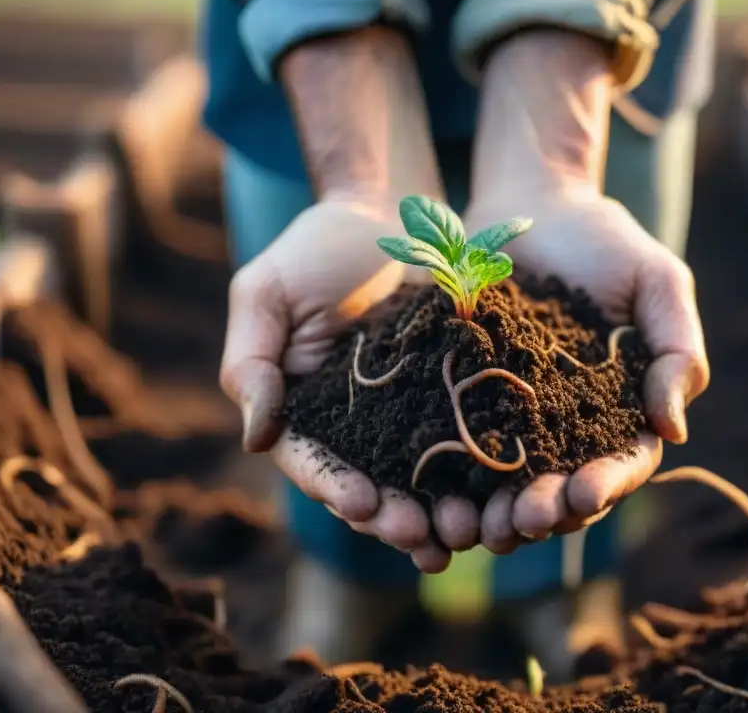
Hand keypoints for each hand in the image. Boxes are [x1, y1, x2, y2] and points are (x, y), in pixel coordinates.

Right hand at [222, 194, 456, 571]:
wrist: (391, 213)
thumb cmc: (315, 249)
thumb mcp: (265, 293)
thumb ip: (252, 360)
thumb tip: (254, 437)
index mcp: (301, 410)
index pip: (310, 461)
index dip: (332, 487)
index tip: (360, 503)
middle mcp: (353, 426)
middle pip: (366, 485)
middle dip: (389, 516)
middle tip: (416, 533)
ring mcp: (405, 417)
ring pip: (417, 480)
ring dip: (435, 513)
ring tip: (459, 533)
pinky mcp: (452, 400)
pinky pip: (464, 444)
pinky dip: (475, 476)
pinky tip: (496, 499)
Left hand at [454, 184, 707, 551]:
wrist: (530, 204)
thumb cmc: (605, 241)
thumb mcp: (657, 284)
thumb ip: (677, 350)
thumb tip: (674, 431)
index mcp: (618, 411)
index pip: (622, 462)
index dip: (607, 484)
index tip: (587, 493)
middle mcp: (565, 427)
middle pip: (560, 486)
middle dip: (546, 510)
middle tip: (524, 520)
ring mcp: (509, 417)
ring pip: (503, 482)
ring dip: (492, 511)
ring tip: (476, 525)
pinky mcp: (458, 399)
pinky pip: (450, 445)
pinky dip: (443, 477)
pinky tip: (429, 494)